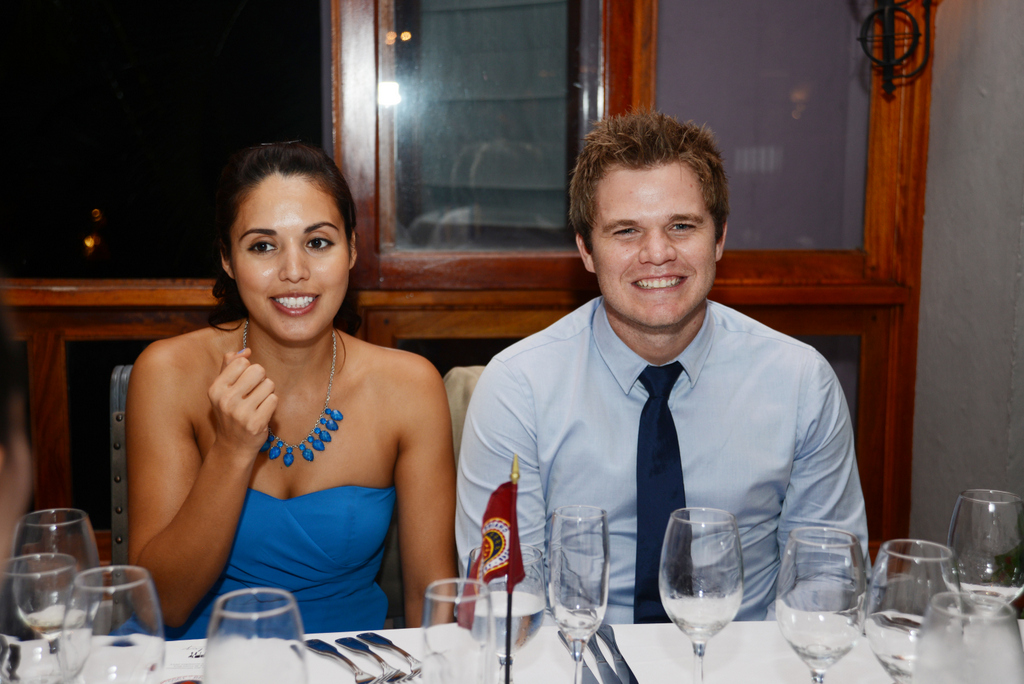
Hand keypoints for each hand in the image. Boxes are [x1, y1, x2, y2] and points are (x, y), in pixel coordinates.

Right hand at [207, 348, 277, 462]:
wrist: (233, 446)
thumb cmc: (230, 412)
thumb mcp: (222, 389)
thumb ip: (230, 366)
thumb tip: (246, 350)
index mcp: (215, 389)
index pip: (242, 362)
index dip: (248, 370)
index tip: (243, 383)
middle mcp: (225, 400)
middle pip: (258, 370)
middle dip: (260, 379)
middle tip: (253, 393)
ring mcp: (241, 413)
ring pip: (269, 384)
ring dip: (267, 392)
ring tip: (257, 404)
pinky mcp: (256, 423)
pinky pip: (274, 400)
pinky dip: (271, 405)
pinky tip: (261, 413)